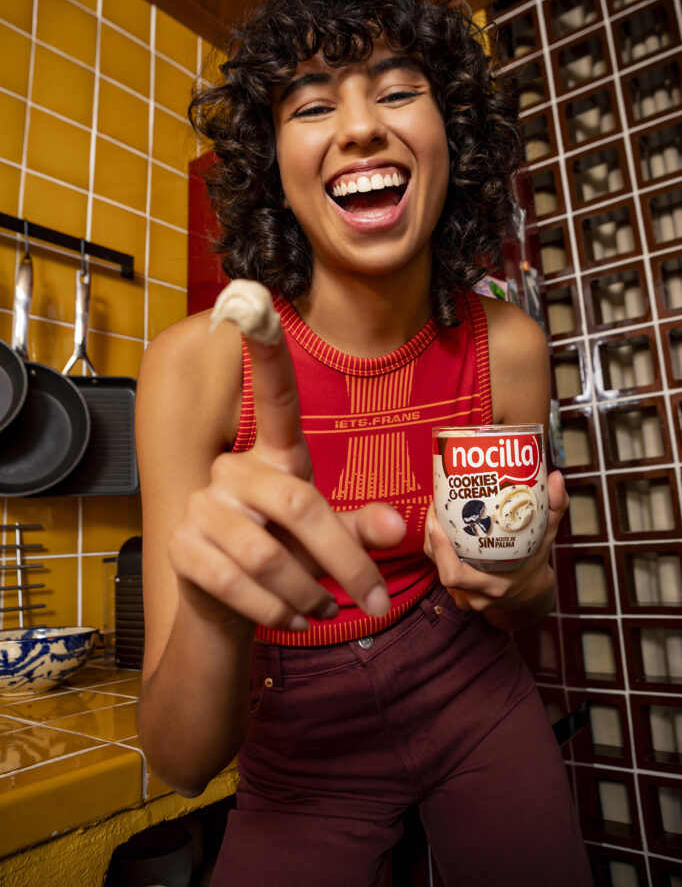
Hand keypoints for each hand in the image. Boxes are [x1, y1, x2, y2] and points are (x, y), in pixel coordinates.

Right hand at [170, 328, 403, 632]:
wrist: (223, 610)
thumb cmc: (286, 560)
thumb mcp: (327, 540)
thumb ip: (359, 528)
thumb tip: (398, 525)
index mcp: (273, 457)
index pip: (272, 395)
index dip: (265, 352)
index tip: (251, 300)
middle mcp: (232, 471)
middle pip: (299, 503)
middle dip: (345, 560)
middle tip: (375, 599)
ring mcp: (200, 507)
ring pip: (269, 554)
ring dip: (311, 594)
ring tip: (329, 612)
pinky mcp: (180, 547)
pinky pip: (238, 583)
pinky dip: (278, 612)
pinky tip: (296, 620)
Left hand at [424, 470, 567, 625]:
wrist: (530, 593)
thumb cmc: (536, 564)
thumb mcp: (546, 539)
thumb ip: (553, 510)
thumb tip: (557, 479)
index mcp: (494, 585)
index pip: (455, 575)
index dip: (441, 549)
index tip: (438, 520)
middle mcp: (475, 594)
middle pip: (440, 568)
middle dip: (433, 538)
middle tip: (435, 508)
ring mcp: (464, 594)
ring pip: (437, 566)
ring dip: (433, 538)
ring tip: (436, 508)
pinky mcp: (457, 589)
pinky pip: (440, 566)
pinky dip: (438, 545)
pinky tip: (440, 522)